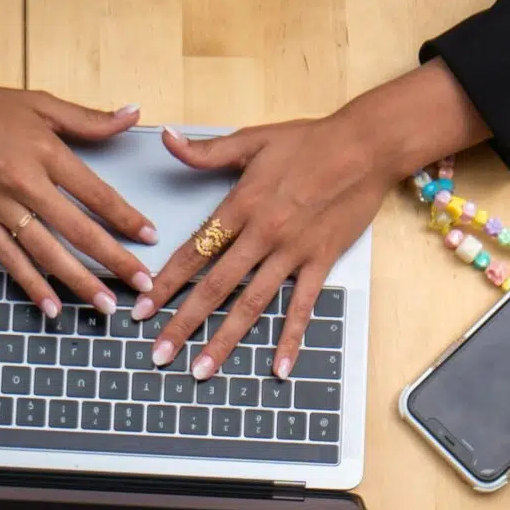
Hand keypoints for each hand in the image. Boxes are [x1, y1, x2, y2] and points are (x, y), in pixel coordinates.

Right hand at [0, 39, 158, 315]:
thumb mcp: (40, 103)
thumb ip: (88, 118)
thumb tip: (132, 115)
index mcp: (46, 153)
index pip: (97, 194)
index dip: (126, 218)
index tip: (150, 237)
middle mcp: (26, 184)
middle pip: (79, 230)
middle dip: (115, 261)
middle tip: (142, 285)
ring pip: (47, 253)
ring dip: (79, 282)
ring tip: (105, 305)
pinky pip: (9, 260)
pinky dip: (32, 285)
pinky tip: (52, 307)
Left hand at [133, 113, 401, 381]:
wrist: (366, 146)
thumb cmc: (311, 140)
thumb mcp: (253, 139)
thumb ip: (206, 150)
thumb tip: (167, 139)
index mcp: (241, 205)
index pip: (193, 251)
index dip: (165, 284)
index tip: (143, 311)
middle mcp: (262, 234)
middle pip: (215, 287)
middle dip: (183, 324)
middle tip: (159, 354)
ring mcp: (292, 252)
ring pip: (251, 304)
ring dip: (224, 340)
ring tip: (201, 370)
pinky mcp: (320, 261)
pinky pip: (302, 307)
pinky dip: (290, 339)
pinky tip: (277, 368)